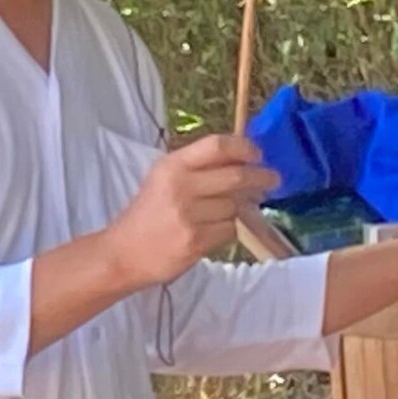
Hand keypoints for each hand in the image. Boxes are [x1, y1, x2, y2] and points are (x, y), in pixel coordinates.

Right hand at [106, 134, 279, 288]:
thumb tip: (243, 159)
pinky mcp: (196, 241)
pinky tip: (216, 229)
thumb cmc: (148, 213)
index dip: (243, 147)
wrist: (124, 253)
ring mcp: (189, 216)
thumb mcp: (164, 179)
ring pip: (235, 206)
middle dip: (261, 176)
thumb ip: (198, 167)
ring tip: (231, 210)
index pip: (217, 145)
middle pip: (236, 175)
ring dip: (240, 208)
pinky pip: (230, 229)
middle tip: (273, 179)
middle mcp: (181, 187)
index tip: (257, 153)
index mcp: (172, 166)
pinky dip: (230, 229)